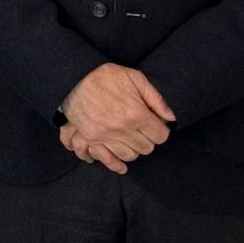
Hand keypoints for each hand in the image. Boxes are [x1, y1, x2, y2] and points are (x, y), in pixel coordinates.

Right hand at [60, 63, 174, 171]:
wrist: (72, 78)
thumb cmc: (105, 76)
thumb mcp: (134, 77)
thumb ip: (155, 98)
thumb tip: (171, 117)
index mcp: (136, 114)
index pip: (160, 136)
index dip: (160, 130)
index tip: (156, 124)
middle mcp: (121, 129)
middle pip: (146, 148)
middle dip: (148, 139)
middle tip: (143, 129)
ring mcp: (105, 136)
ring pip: (129, 155)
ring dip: (133, 149)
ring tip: (131, 140)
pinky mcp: (90, 138)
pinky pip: (106, 159)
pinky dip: (114, 165)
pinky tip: (121, 167)